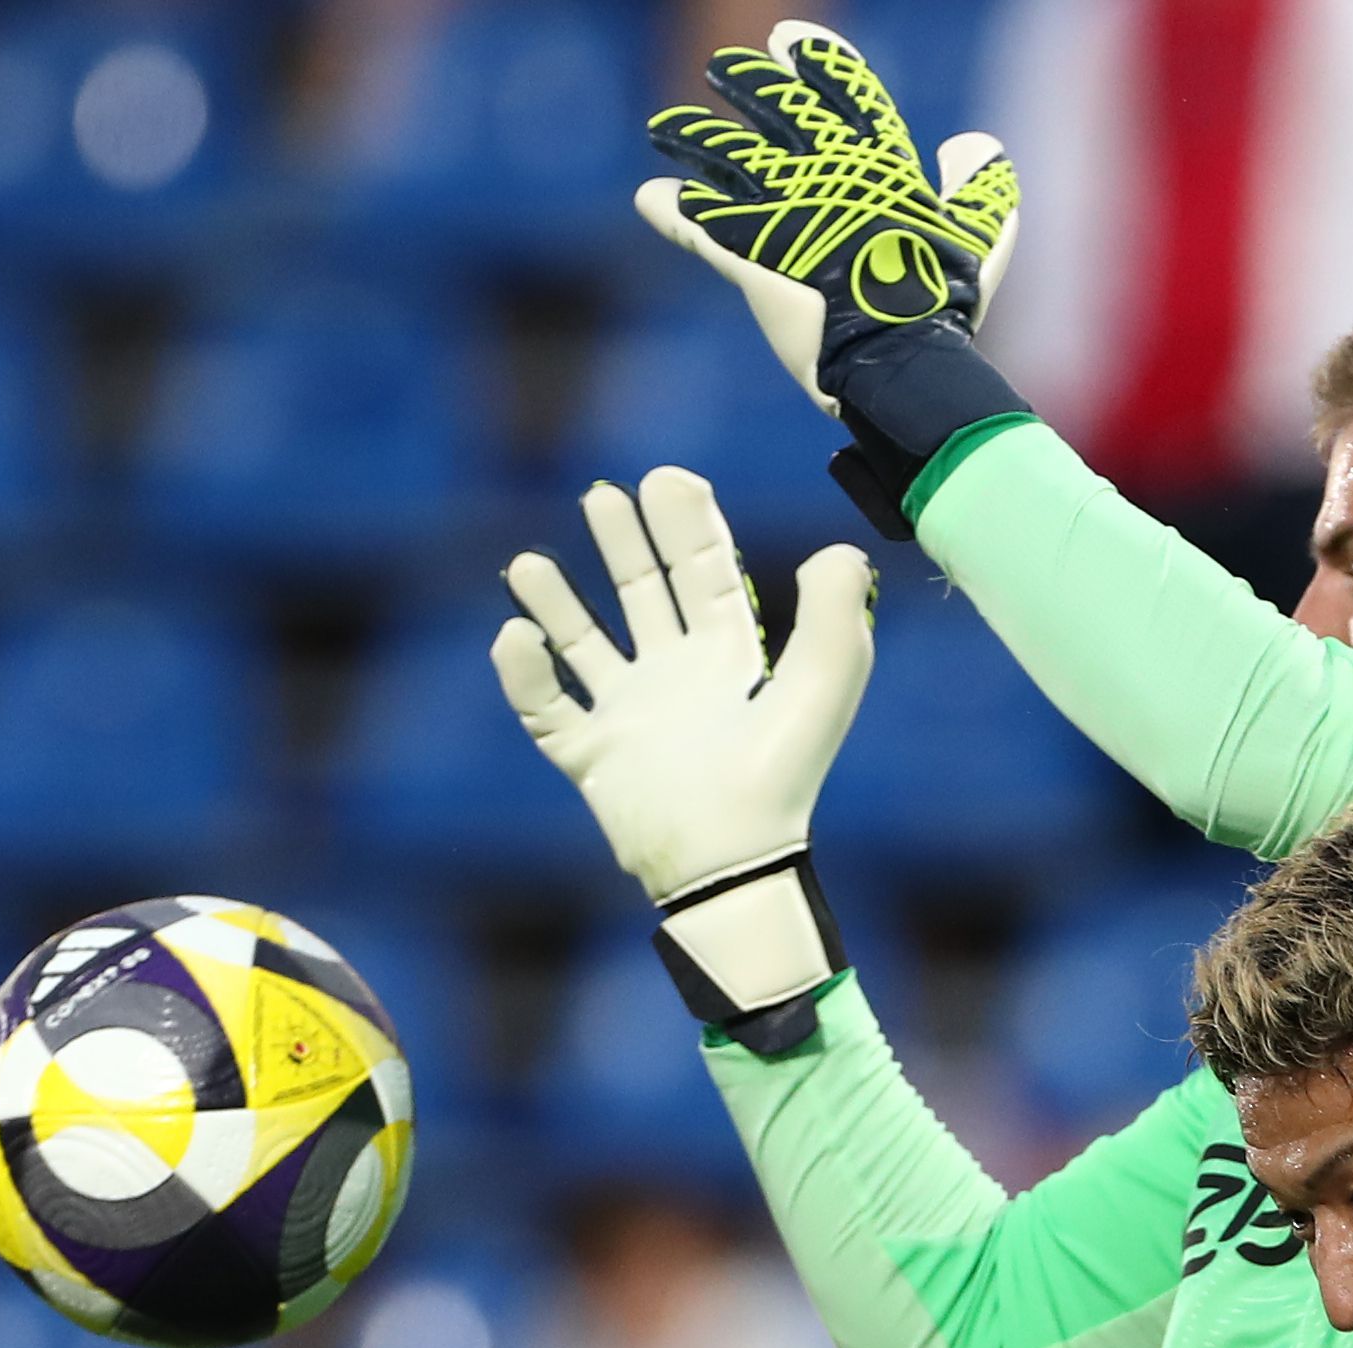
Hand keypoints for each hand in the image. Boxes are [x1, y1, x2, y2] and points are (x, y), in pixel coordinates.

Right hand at [494, 466, 871, 1044]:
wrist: (731, 863)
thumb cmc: (781, 779)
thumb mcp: (823, 688)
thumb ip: (836, 617)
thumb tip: (837, 550)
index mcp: (732, 660)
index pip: (705, 575)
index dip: (688, 525)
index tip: (667, 478)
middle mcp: (677, 680)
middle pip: (643, 594)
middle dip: (624, 544)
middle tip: (603, 495)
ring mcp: (630, 718)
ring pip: (584, 643)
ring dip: (556, 601)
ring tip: (529, 563)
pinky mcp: (592, 758)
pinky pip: (545, 708)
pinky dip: (524, 673)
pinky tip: (516, 636)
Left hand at [636, 19, 1020, 420]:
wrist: (902, 359)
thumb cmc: (944, 303)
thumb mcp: (982, 236)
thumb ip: (982, 185)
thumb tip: (972, 143)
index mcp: (881, 166)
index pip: (847, 94)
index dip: (818, 63)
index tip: (790, 40)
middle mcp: (826, 174)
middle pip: (777, 109)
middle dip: (747, 82)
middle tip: (720, 67)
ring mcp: (783, 211)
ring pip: (727, 157)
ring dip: (693, 136)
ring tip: (662, 126)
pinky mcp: (749, 256)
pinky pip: (701, 224)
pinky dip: (673, 211)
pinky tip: (650, 197)